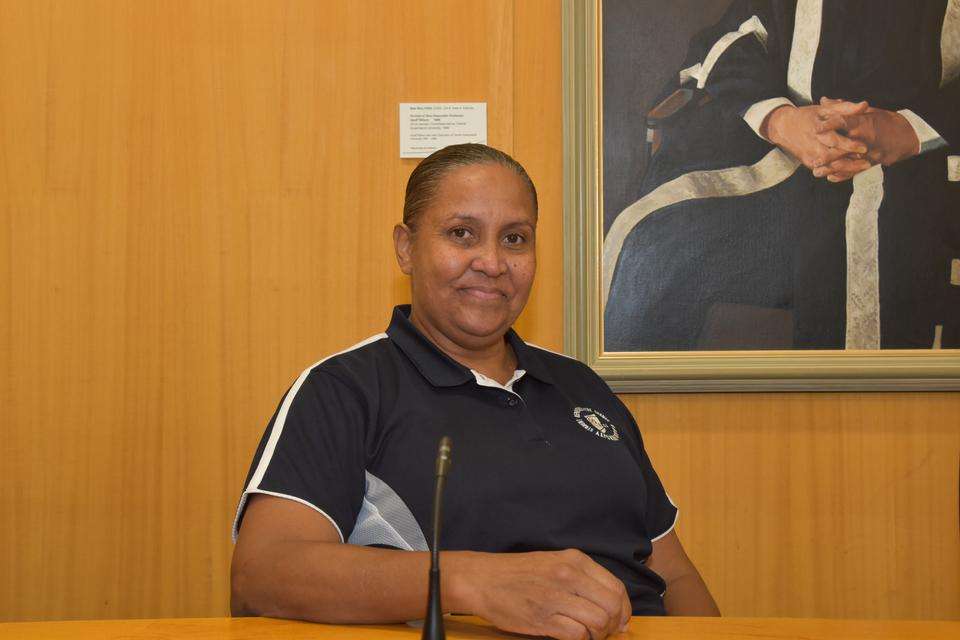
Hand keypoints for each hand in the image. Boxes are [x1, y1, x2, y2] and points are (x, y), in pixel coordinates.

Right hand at [448, 549, 630, 639]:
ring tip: (587, 634)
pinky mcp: (543, 618)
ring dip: (598, 634)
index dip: (624, 609)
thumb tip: (614, 606)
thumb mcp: (554, 562)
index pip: (616, 588)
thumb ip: (583, 579)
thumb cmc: (518, 573)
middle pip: (613, 606)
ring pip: (599, 622)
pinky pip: (577, 635)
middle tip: (605, 631)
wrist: (483, 579)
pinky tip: (571, 635)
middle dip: (614, 624)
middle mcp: (568, 575)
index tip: (620, 620)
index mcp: (574, 560)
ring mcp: (555, 596)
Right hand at [761, 103, 867, 175]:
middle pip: (834, 157)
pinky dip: (838, 172)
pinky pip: (825, 170)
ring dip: (847, 169)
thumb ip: (845, 108)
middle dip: (851, 161)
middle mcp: (813, 145)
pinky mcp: (809, 163)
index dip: (850, 145)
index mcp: (818, 130)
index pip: (835, 140)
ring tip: (863, 167)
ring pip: (830, 167)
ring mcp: (810, 156)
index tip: (864, 147)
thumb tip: (864, 105)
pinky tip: (851, 170)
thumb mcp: (824, 109)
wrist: (783, 127)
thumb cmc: (806, 116)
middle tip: (868, 162)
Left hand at [816, 97, 919, 170]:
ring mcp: (869, 153)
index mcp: (864, 123)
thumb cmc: (884, 121)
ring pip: (847, 162)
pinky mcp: (872, 163)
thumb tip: (824, 100)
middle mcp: (865, 139)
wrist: (907, 136)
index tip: (815, 127)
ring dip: (831, 167)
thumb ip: (843, 107)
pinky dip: (843, 175)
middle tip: (812, 157)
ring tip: (816, 171)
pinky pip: (855, 171)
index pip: (844, 122)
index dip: (829, 124)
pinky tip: (830, 177)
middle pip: (843, 146)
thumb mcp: (866, 111)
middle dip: (827, 152)